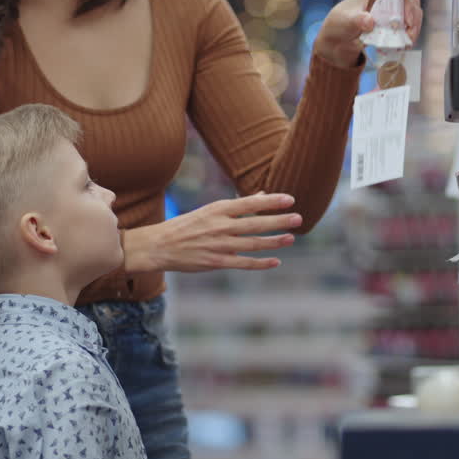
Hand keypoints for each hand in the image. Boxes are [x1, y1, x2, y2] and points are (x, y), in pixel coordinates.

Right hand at [123, 193, 301, 273]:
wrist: (159, 246)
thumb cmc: (187, 225)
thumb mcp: (210, 210)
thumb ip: (237, 206)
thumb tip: (262, 195)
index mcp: (217, 209)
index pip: (250, 203)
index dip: (271, 201)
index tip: (290, 199)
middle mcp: (220, 226)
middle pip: (255, 223)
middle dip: (279, 221)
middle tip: (299, 218)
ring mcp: (218, 245)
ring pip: (252, 243)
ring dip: (274, 241)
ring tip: (291, 238)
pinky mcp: (215, 262)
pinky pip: (243, 263)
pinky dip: (260, 263)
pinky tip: (275, 261)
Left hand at [313, 0, 423, 68]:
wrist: (338, 41)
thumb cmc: (339, 24)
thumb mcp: (345, 21)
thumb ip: (357, 20)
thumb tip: (369, 21)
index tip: (406, 1)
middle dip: (412, 13)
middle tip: (409, 29)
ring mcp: (393, 9)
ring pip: (412, 11)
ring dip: (414, 25)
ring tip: (408, 40)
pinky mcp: (395, 23)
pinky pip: (409, 24)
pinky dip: (410, 33)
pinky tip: (406, 43)